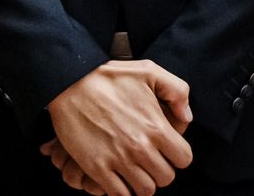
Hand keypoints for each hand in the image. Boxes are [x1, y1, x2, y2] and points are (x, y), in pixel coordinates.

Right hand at [44, 59, 192, 195]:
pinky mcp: (97, 168)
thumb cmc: (107, 76)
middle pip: (166, 178)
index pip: (184, 159)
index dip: (177, 154)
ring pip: (146, 191)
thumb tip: (186, 117)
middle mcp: (140, 147)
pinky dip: (122, 191)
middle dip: (160, 170)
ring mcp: (118, 160)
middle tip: (148, 159)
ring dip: (142, 182)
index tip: (166, 149)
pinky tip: (118, 178)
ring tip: (134, 170)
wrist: (68, 82)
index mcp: (156, 127)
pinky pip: (120, 195)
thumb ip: (177, 91)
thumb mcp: (149, 71)